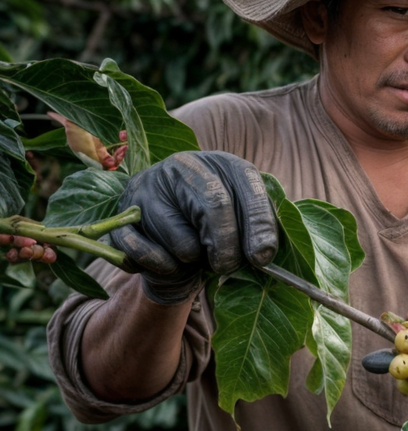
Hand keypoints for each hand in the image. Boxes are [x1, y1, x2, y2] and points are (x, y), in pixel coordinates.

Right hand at [109, 151, 278, 304]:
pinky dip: (163, 267)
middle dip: (227, 247)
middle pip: (215, 204)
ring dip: (193, 260)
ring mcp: (147, 188)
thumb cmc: (215, 230)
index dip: (259, 224)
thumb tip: (263, 255)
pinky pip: (144, 252)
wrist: (169, 241)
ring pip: (182, 240)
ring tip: (193, 255)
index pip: (248, 184)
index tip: (262, 257)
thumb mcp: (242, 222)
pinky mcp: (121, 216)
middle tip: (228, 266)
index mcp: (222, 162)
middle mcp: (183, 166)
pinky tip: (170, 263)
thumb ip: (257, 230)